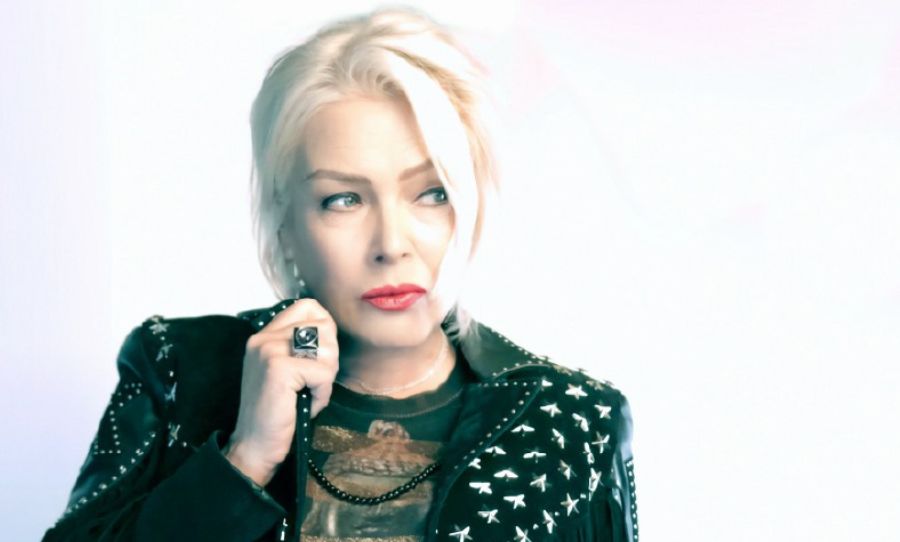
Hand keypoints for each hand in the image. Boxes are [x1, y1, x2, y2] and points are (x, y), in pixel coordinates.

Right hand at [223, 298, 338, 485]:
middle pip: (324, 326)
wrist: (254, 445)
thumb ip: (299, 347)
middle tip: (314, 382)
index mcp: (264, 335)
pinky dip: (322, 394)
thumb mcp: (284, 371)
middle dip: (330, 357)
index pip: (307, 306)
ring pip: (327, 349)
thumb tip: (330, 331)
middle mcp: (264, 337)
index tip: (319, 355)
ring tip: (307, 394)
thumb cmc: (276, 412)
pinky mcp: (279, 368)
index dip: (325, 327)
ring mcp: (269, 350)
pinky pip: (323, 373)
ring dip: (326, 378)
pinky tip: (306, 404)